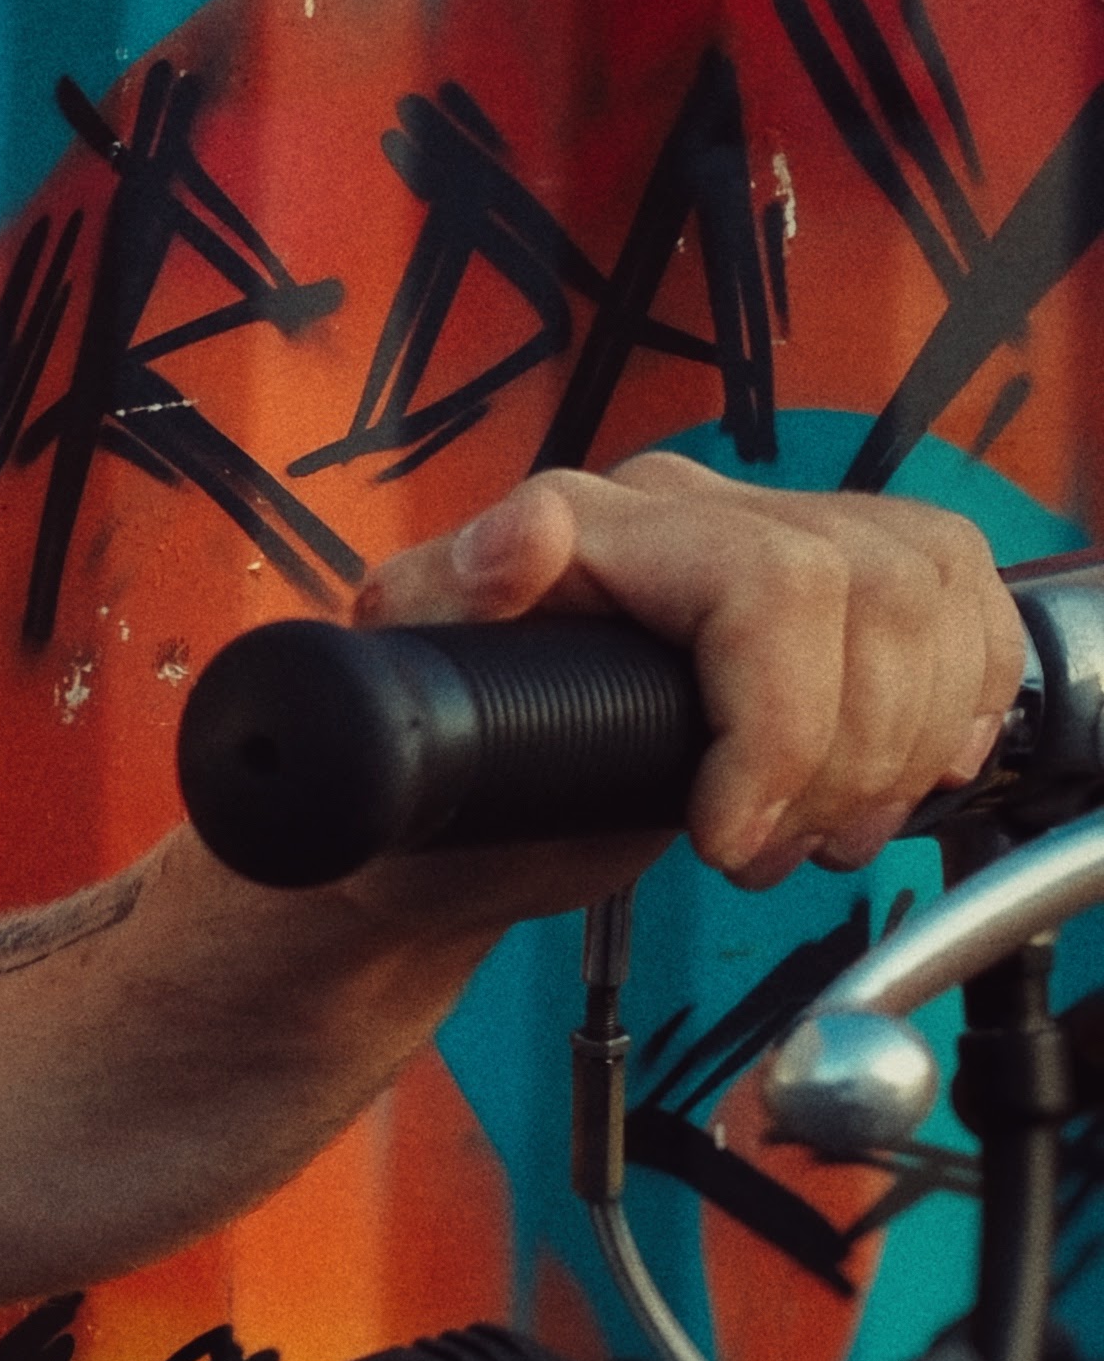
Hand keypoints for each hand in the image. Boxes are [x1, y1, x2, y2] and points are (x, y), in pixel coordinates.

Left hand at [352, 453, 1023, 895]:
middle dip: (841, 758)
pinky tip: (900, 779)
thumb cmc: (428, 774)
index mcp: (588, 519)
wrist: (458, 818)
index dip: (781, 724)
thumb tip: (521, 539)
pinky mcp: (838, 582)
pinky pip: (962, 602)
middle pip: (877, 593)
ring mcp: (769, 532)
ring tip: (812, 838)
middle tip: (757, 854)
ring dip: (898, 749)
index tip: (724, 838)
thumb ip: (441, 613)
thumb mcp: (397, 713)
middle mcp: (688, 505)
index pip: (773, 579)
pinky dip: (955, 705)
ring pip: (932, 598)